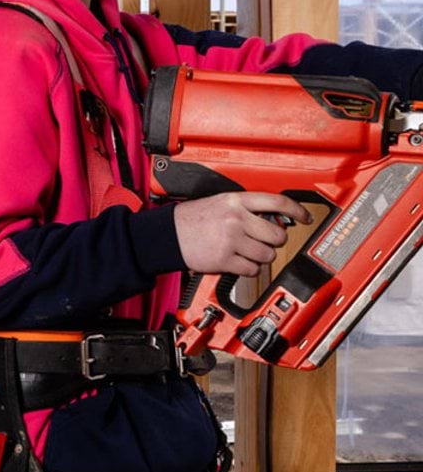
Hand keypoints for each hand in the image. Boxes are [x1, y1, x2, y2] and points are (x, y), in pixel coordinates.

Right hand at [173, 192, 311, 276]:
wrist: (165, 235)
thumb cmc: (190, 219)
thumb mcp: (218, 203)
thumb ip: (244, 208)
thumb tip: (271, 219)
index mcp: (235, 201)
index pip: (277, 202)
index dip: (297, 210)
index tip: (305, 217)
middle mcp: (236, 219)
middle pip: (277, 235)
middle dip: (273, 241)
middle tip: (263, 242)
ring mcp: (231, 240)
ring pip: (267, 255)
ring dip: (260, 257)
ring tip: (245, 252)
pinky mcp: (224, 259)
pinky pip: (252, 270)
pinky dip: (248, 269)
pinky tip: (237, 262)